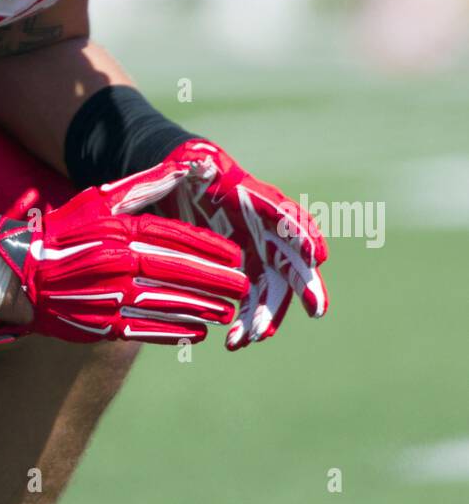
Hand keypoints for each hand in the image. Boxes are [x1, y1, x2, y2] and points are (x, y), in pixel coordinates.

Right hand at [0, 160, 247, 349]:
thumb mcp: (100, 198)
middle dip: (216, 281)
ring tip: (228, 310)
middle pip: (180, 273)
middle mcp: (119, 265)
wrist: (18, 272)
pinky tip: (197, 330)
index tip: (236, 256)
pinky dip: (175, 330)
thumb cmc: (64, 230)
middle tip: (242, 285)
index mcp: (121, 231)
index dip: (210, 250)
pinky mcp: (102, 325)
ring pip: (168, 304)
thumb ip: (144, 185)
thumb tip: (182, 167)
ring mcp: (111, 297)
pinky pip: (147, 330)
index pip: (177, 240)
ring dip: (203, 308)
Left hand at [156, 139, 328, 349]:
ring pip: (273, 290)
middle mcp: (268, 231)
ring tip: (254, 337)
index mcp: (259, 199)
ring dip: (268, 314)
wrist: (185, 190)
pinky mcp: (245, 273)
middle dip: (306, 284)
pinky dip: (247, 321)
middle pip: (294, 260)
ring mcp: (260, 254)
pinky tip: (236, 341)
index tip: (318, 255)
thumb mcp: (193, 162)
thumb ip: (198, 164)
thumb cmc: (193, 170)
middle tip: (317, 310)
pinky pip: (251, 302)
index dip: (304, 234)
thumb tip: (201, 162)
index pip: (287, 216)